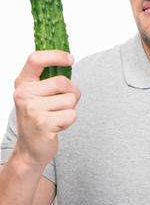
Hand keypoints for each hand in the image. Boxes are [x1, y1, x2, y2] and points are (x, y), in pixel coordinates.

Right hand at [13, 50, 80, 168]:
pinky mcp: (43, 123)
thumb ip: (48, 79)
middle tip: (63, 104)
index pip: (36, 59)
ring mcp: (32, 109)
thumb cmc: (40, 117)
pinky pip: (71, 114)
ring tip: (56, 116)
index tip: (70, 59)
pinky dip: (69, 121)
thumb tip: (68, 58)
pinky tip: (56, 126)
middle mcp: (23, 94)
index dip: (56, 55)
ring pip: (70, 99)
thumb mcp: (37, 95)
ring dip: (70, 109)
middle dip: (72, 92)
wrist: (30, 149)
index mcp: (22, 83)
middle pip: (63, 82)